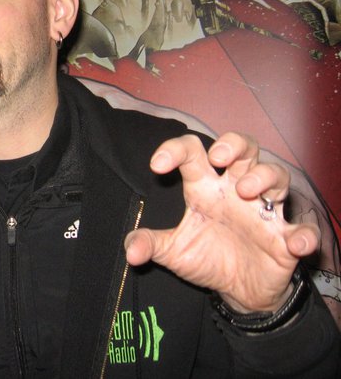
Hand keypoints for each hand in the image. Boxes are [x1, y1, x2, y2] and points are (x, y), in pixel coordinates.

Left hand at [124, 132, 319, 312]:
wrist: (238, 290)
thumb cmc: (206, 257)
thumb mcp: (174, 251)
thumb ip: (151, 244)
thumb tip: (131, 251)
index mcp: (205, 187)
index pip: (192, 153)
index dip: (174, 150)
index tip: (157, 165)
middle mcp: (235, 189)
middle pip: (243, 147)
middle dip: (234, 144)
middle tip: (219, 158)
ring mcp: (264, 210)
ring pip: (275, 174)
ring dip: (263, 177)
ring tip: (246, 191)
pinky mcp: (286, 237)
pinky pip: (304, 229)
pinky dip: (303, 234)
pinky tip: (294, 242)